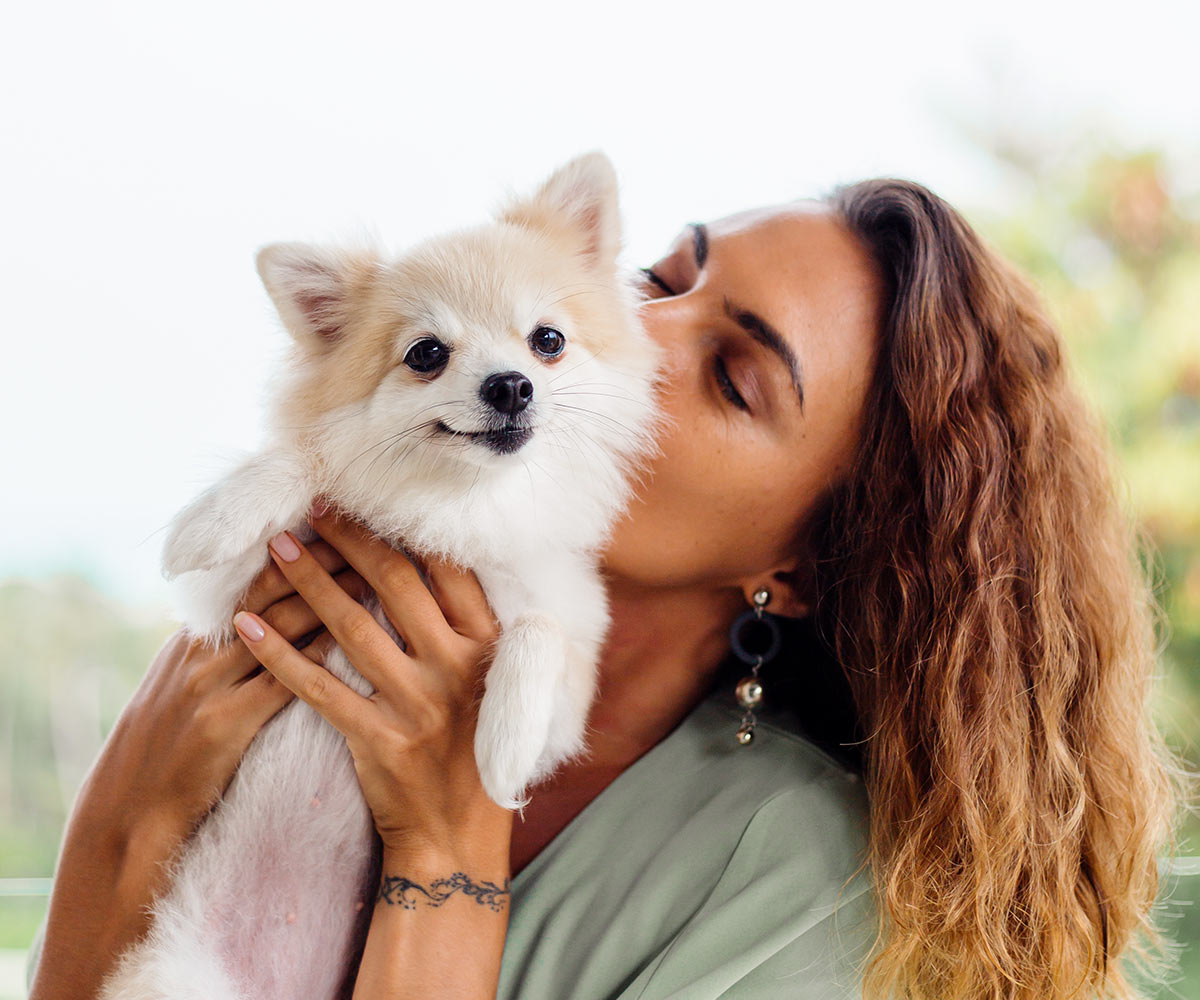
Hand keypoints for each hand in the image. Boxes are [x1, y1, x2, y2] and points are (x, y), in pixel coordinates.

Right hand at [30, 541, 367, 999]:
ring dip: (327, 600)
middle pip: (268, 593)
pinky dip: (313, 658)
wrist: (130, 812)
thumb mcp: (185, 684)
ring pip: (277, 628)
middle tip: (367, 536)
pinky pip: (277, 683)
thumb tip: (266, 613)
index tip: (338, 528)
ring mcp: (208, 686)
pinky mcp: (222, 725)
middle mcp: (199, 652)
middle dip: (321, 562)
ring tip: (373, 577)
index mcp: (193, 638)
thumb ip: (224, 648)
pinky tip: (347, 641)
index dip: (297, 551)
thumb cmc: (170, 745)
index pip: (251, 580)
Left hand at [232, 507, 511, 865]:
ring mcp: (417, 704)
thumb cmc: (478, 751)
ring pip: (352, 627)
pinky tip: (248, 628)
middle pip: (395, 585)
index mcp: (489, 646)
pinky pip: (318, 687)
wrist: (458, 836)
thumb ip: (473, 629)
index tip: (367, 502)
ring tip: (278, 549)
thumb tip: (435, 563)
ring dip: (309, 583)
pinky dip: (280, 654)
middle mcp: (457, 666)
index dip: (403, 530)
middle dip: (349, 541)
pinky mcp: (377, 739)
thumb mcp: (497, 683)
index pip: (446, 570)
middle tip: (313, 510)